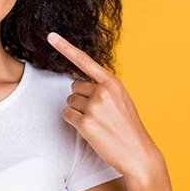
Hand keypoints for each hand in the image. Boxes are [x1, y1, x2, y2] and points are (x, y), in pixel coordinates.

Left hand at [47, 32, 162, 179]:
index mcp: (112, 83)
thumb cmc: (127, 126)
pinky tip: (91, 130)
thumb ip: (102, 87)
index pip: (84, 61)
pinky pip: (67, 115)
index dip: (65, 47)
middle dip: (81, 99)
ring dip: (78, 112)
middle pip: (73, 87)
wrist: (138, 154)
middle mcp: (102, 92)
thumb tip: (76, 82)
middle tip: (99, 113)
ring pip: (69, 101)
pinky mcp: (86, 123)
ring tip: (98, 123)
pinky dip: (74, 122)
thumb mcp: (120, 99)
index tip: (51, 36)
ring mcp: (94, 107)